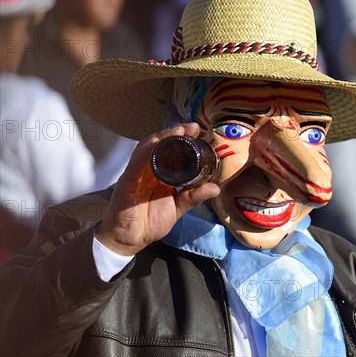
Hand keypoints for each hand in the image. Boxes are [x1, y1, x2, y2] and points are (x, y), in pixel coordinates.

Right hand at [95, 123, 219, 255]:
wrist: (129, 240)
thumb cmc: (149, 222)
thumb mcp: (178, 207)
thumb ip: (193, 196)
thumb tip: (215, 188)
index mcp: (160, 173)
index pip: (170, 150)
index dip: (183, 139)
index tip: (198, 132)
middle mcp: (148, 169)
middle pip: (159, 144)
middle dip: (175, 132)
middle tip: (192, 127)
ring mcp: (137, 173)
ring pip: (147, 148)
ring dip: (162, 137)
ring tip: (178, 131)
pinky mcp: (127, 181)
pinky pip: (136, 163)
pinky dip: (145, 151)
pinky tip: (155, 142)